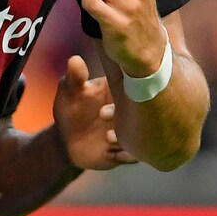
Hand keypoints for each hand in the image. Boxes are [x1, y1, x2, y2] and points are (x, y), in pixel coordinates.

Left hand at [54, 54, 136, 169]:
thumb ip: (74, 78)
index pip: (139, 84)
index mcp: (125, 90)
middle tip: (104, 114)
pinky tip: (109, 154)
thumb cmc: (71, 108)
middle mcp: (135, 110)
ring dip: (130, 138)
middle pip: (148, 110)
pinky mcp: (131, 151)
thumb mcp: (70, 92)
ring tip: (108, 137)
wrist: (68, 140)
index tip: (114, 95)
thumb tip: (74, 59)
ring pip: (145, 136)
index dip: (130, 88)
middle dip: (131, 114)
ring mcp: (135, 131)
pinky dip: (126, 156)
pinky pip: (137, 155)